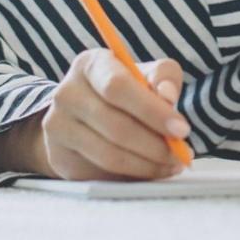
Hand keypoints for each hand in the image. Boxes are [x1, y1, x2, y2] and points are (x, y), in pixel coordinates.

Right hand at [34, 50, 193, 179]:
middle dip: (156, 145)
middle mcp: (67, 93)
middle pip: (115, 125)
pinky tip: (152, 169)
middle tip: (182, 153)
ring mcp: (58, 126)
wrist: (80, 114)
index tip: (182, 129)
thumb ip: (163, 77)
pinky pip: (102, 172)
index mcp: (90, 64)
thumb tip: (168, 96)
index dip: (152, 111)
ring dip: (148, 164)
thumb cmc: (122, 91)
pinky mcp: (60, 156)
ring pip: (109, 154)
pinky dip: (133, 175)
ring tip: (172, 163)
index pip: (118, 87)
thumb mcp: (144, 74)